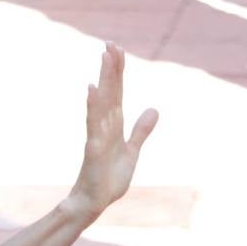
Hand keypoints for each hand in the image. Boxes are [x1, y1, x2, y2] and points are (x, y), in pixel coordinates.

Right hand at [65, 44, 157, 224]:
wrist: (95, 202)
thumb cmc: (109, 178)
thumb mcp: (132, 151)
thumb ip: (141, 130)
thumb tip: (154, 109)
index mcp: (115, 124)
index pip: (118, 91)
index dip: (118, 70)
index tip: (118, 48)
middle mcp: (105, 124)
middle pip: (110, 90)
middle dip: (111, 66)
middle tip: (110, 43)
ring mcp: (98, 134)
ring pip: (103, 101)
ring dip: (104, 78)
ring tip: (104, 57)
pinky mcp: (94, 147)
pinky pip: (94, 124)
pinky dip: (93, 106)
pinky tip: (92, 90)